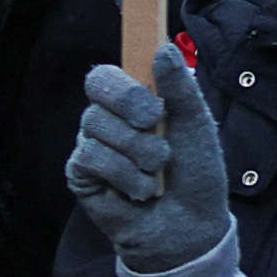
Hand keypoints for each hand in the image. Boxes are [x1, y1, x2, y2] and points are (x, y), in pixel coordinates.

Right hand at [61, 51, 233, 276]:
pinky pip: (92, 157)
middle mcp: (106, 120)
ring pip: (97, 125)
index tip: (154, 106)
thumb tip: (162, 48)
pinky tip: (139, 192)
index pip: (105, 74)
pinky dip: (124, 175)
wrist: (191, 228)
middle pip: (98, 88)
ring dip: (138, 153)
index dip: (123, 82)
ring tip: (155, 173)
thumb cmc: (196, 175)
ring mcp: (90, 146)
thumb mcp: (196, 126)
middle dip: (135, 110)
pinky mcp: (80, 175)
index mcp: (131, 103)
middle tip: (159, 133)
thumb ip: (180, 88)